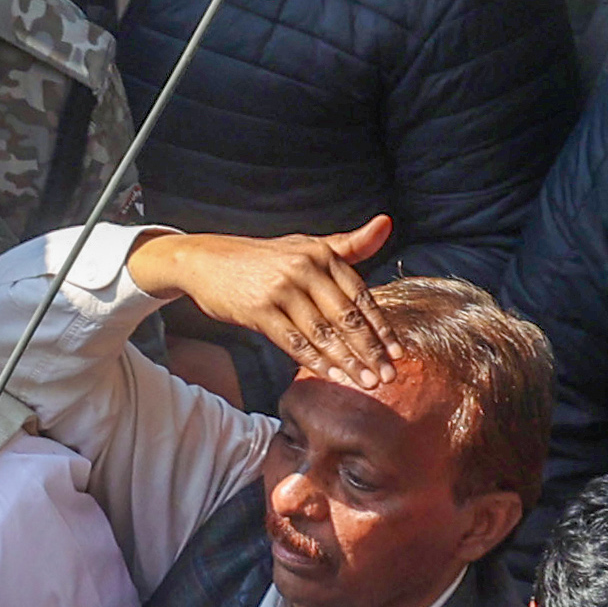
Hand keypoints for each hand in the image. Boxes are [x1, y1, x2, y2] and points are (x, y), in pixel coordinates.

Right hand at [127, 220, 399, 384]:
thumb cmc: (264, 258)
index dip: (381, 326)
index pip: (360, 296)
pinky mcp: (259, 310)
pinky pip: (293, 341)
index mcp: (323, 254)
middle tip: (388, 376)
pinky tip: (332, 376)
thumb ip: (348, 245)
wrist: (208, 260)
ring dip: (347, 362)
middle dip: (370, 350)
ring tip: (366, 383)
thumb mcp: (307, 246)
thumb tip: (386, 223)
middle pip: (345, 317)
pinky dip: (315, 361)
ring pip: (322, 333)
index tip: (399, 352)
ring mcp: (282, 290)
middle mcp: (306, 270)